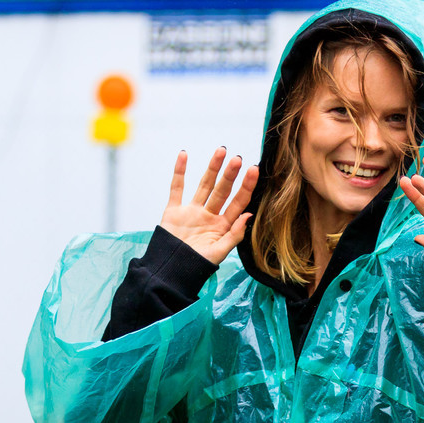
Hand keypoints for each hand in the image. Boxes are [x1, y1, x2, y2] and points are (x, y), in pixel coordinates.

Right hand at [161, 148, 257, 265]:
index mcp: (222, 226)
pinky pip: (177, 188)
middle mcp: (209, 216)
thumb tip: (248, 215)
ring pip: (204, 185)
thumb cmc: (196, 266)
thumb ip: (234, 235)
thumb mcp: (219, 252)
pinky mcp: (174, 210)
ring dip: (212, 168)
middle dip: (230, 175)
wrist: (170, 271)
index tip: (253, 170)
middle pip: (222, 191)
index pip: (238, 203)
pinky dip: (179, 172)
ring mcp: (192, 211)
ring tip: (221, 151)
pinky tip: (184, 155)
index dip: (246, 187)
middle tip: (237, 159)